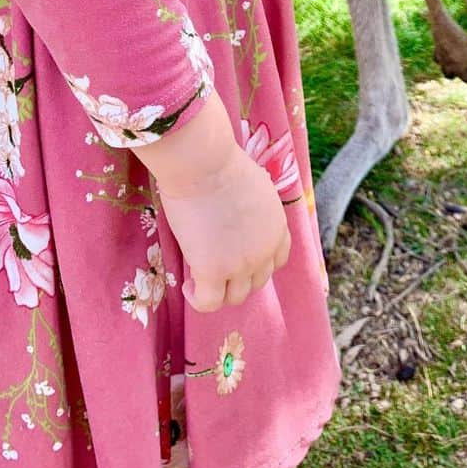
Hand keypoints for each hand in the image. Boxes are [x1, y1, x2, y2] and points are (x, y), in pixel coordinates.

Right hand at [131, 92, 290, 311]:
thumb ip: (257, 208)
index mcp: (278, 228)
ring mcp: (241, 265)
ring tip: (199, 274)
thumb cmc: (223, 164)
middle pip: (257, 282)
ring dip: (219, 289)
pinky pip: (209, 303)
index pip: (278, 260)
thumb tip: (243, 210)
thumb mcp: (256, 186)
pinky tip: (188, 284)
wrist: (204, 164)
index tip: (238, 252)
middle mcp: (265, 250)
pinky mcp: (213, 271)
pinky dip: (198, 298)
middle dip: (238, 276)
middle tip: (215, 261)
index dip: (258, 261)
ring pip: (234, 297)